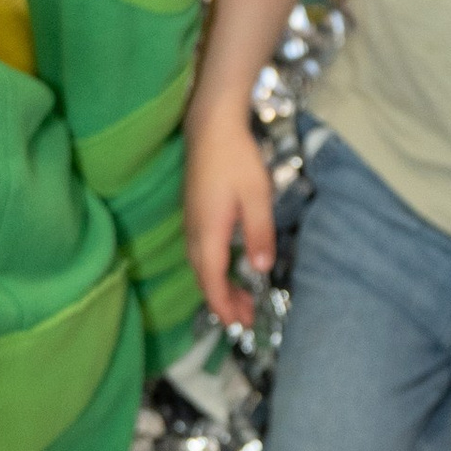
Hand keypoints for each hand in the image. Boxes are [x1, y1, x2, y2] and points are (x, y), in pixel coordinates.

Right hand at [184, 110, 277, 330]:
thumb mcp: (257, 196)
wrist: (210, 127)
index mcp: (208, 232)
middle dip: (223, 302)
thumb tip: (260, 268)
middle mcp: (194, 232)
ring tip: (242, 299)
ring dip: (218, 286)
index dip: (224, 306)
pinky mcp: (193, 213)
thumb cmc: (236, 159)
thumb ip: (259, 233)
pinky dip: (213, 269)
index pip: (212, 280)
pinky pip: (200, 253)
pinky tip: (228, 267)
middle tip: (247, 318)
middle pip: (204, 278)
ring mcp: (190, 222)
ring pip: (200, 266)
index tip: (240, 324)